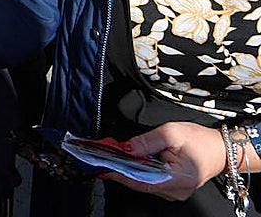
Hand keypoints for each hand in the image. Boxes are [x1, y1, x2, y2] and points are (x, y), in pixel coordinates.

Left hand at [106, 122, 227, 201]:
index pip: (140, 181)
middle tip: (104, 157)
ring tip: (115, 156)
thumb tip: (124, 148)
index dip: (120, 173)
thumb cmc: (200, 140)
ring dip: (130, 169)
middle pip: (140, 182)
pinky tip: (132, 160)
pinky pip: (151, 180)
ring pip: (144, 182)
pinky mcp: (173, 186)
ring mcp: (174, 191)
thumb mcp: (170, 133)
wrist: (221, 149)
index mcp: (176, 180)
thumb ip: (146, 141)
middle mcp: (175, 191)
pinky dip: (140, 170)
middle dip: (121, 168)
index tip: (103, 165)